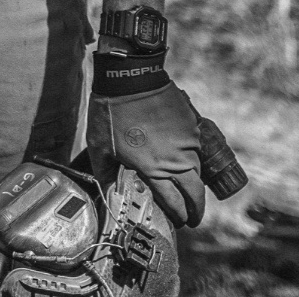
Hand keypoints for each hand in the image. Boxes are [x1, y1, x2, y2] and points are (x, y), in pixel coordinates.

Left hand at [87, 80, 204, 227]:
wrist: (129, 76)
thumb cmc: (110, 110)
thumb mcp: (99, 147)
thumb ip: (106, 175)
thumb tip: (110, 197)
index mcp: (153, 169)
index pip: (174, 204)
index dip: (179, 217)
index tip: (180, 222)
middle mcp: (175, 159)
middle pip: (195, 193)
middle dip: (196, 209)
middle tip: (193, 215)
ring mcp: (187, 141)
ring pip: (198, 171)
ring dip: (195, 183)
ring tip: (188, 189)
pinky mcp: (192, 125)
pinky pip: (196, 148)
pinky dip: (193, 157)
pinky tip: (183, 157)